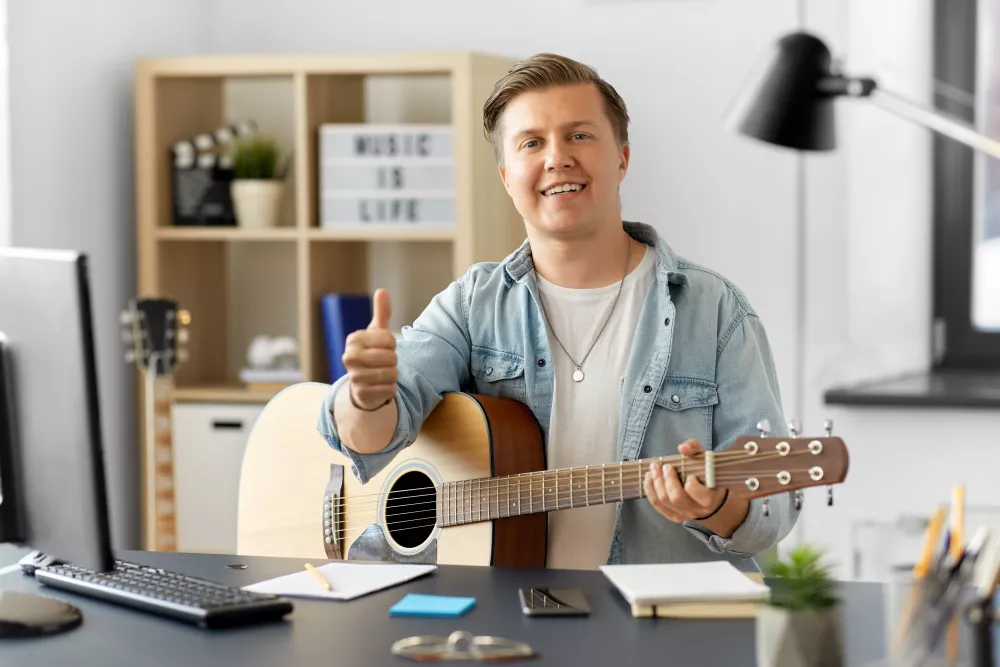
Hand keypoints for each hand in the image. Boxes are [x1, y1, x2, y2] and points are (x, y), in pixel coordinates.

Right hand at [341, 288, 397, 410]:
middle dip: (393, 361)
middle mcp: (349, 357)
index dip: (392, 345)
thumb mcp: (376, 333)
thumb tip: (382, 290)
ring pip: (392, 374)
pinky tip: (380, 387)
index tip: (382, 348)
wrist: (362, 384)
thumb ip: (381, 313)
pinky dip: (390, 389)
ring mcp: (354, 376)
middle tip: (383, 363)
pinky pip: (390, 389)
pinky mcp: (362, 394)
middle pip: (391, 357)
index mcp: (353, 339)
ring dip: (392, 375)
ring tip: (381, 374)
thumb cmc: (372, 353)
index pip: (389, 339)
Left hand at [643, 439, 726, 523]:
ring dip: (656, 483)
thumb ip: (695, 449)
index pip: (697, 494)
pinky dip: (650, 490)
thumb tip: (682, 448)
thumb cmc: (706, 474)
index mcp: (709, 497)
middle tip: (665, 466)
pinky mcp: (673, 515)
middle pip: (676, 498)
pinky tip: (649, 478)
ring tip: (653, 469)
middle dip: (667, 480)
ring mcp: (684, 514)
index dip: (691, 483)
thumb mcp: (705, 458)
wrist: (710, 495)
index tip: (689, 474)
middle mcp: (697, 509)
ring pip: (664, 501)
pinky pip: (657, 505)